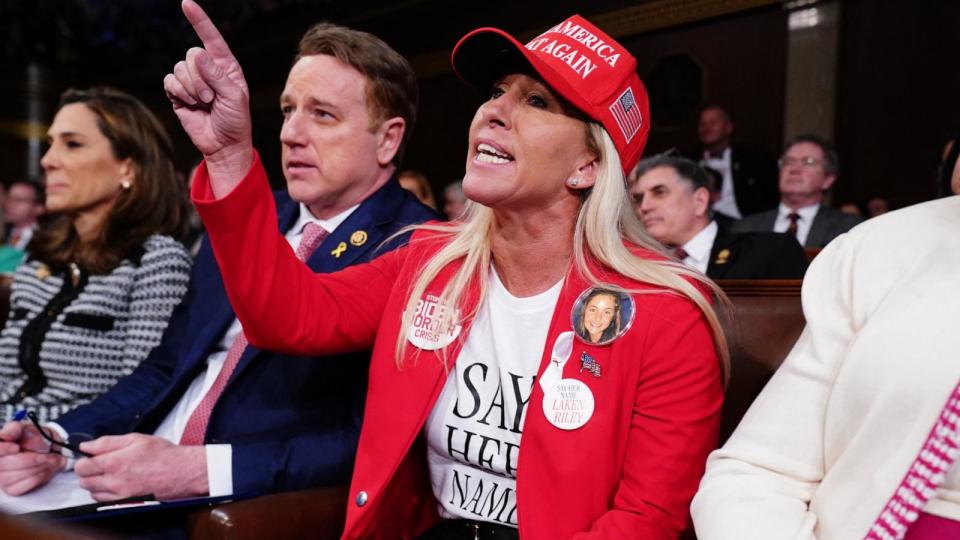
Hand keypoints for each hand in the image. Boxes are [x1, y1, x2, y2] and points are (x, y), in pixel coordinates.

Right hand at [0, 421, 64, 494]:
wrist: (50, 450)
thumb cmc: (35, 439)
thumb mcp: (27, 428)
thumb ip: (16, 429)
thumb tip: (7, 432)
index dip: (2, 450)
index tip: (16, 447)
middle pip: (2, 466)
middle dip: (28, 460)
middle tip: (45, 455)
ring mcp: (2, 478)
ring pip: (13, 477)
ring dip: (36, 468)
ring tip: (49, 460)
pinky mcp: (12, 489)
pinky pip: (21, 487)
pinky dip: (37, 477)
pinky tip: (44, 469)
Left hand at [74, 434, 207, 500]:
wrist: (182, 472)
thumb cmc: (163, 454)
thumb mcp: (135, 439)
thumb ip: (107, 442)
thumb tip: (86, 445)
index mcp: (114, 462)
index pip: (82, 466)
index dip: (83, 459)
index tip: (90, 456)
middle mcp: (114, 481)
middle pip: (84, 481)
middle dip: (88, 471)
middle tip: (102, 463)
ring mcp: (120, 494)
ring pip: (92, 492)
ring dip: (96, 483)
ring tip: (111, 473)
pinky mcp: (126, 502)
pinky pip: (104, 500)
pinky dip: (104, 493)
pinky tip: (116, 483)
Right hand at [164, 0, 252, 188]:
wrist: (223, 145)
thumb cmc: (236, 121)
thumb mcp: (234, 98)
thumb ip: (218, 76)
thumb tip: (199, 55)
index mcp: (226, 66)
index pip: (212, 38)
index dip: (199, 20)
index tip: (186, 3)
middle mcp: (208, 69)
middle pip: (192, 55)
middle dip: (200, 78)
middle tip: (211, 98)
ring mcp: (192, 80)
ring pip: (179, 69)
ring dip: (191, 89)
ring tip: (204, 103)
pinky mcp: (178, 93)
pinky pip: (169, 82)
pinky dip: (179, 93)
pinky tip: (190, 104)